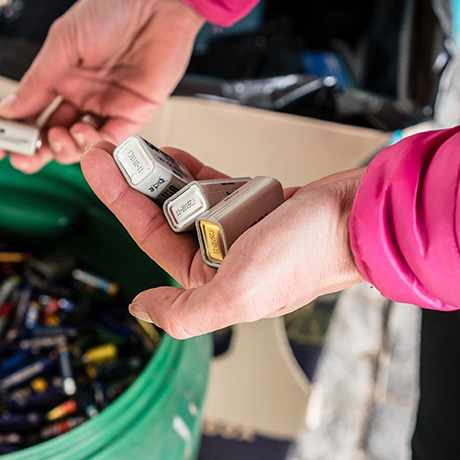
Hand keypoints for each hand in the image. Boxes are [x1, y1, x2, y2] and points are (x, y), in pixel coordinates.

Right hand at [0, 0, 204, 173]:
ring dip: (63, 148)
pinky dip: (94, 147)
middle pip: (51, 136)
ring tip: (58, 135)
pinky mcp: (134, 113)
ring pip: (79, 145)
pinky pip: (110, 141)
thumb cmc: (112, 7)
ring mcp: (106, 106)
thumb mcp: (63, 44)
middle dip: (34, 151)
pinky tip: (83, 137)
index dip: (10, 133)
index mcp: (59, 76)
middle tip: (22, 156)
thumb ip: (36, 82)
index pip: (29, 113)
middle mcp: (81, 94)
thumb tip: (8, 111)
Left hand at [80, 141, 365, 338]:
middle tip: (111, 149)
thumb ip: (184, 312)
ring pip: (188, 199)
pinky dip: (195, 172)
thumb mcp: (237, 293)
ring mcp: (240, 231)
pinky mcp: (259, 206)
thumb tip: (140, 310)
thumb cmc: (307, 254)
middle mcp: (223, 261)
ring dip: (163, 174)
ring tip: (138, 147)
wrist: (360, 215)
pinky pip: (217, 186)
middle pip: (165, 217)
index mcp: (212, 285)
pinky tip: (175, 156)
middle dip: (135, 184)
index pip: (152, 239)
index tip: (99, 168)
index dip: (120, 201)